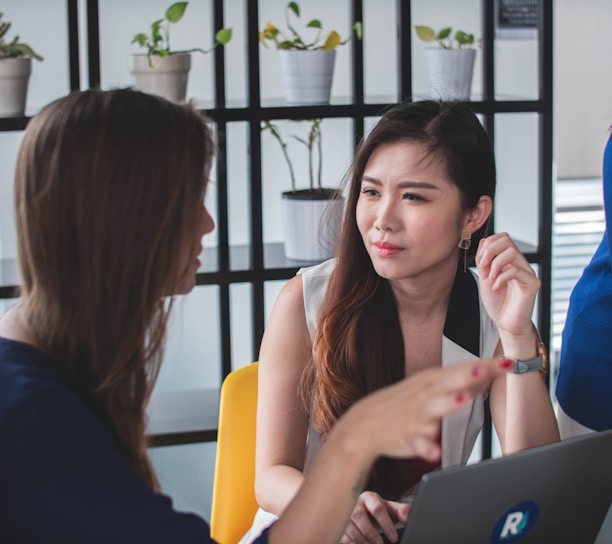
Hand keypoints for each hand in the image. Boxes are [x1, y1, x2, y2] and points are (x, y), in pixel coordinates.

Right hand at [340, 492, 408, 543]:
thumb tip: (409, 518)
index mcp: (369, 498)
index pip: (377, 508)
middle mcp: (355, 503)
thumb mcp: (390, 508)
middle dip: (370, 532)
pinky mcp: (339, 524)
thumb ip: (402, 511)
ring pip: (349, 526)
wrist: (361, 509)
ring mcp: (345, 513)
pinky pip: (342, 534)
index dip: (386, 524)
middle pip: (359, 515)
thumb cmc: (376, 509)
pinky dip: (351, 542)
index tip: (393, 537)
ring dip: (361, 539)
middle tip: (380, 543)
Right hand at [342, 357, 509, 467]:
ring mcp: (415, 415)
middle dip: (466, 375)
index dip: (486, 366)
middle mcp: (424, 394)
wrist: (365, 424)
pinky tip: (434, 452)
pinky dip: (426, 448)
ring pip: (432, 408)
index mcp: (431, 380)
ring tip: (463, 399)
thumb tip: (488, 372)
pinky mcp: (407, 437)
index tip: (509, 362)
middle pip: (448, 382)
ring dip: (448, 403)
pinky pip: (418, 444)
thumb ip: (458, 382)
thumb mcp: (427, 387)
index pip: (462, 369)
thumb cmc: (401, 404)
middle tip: (484, 369)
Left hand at [475, 232, 539, 336]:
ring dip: (496, 264)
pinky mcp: (532, 284)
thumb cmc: (497, 302)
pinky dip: (501, 277)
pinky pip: (516, 270)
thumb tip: (484, 243)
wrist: (505, 322)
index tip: (480, 261)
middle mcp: (520, 263)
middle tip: (484, 266)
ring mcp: (527, 272)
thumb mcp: (484, 278)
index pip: (502, 238)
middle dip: (490, 250)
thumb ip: (484, 261)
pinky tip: (496, 287)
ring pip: (512, 252)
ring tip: (491, 278)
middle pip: (507, 239)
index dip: (488, 244)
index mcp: (508, 261)